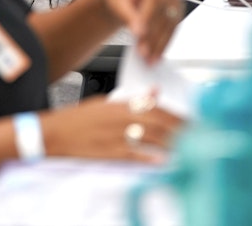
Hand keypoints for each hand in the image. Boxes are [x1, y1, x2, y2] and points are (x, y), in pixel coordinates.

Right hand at [39, 94, 183, 162]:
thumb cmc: (77, 119)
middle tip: (199, 135)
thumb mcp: (105, 103)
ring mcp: (114, 135)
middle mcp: (120, 117)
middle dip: (181, 128)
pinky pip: (133, 154)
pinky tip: (163, 159)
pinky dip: (149, 157)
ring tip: (189, 147)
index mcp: (120, 104)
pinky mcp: (108, 152)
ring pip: (150, 137)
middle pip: (158, 122)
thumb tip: (154, 92)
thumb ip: (131, 99)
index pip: (156, 107)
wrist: (53, 134)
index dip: (176, 115)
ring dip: (172, 142)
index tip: (191, 121)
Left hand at [101, 0, 183, 64]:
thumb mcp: (118, 3)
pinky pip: (173, 29)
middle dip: (154, 34)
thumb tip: (139, 32)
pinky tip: (156, 55)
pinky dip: (164, 43)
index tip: (140, 34)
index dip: (148, 16)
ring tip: (149, 59)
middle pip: (163, 11)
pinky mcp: (177, 12)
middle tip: (143, 53)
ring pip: (171, 22)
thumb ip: (128, 15)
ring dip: (161, 43)